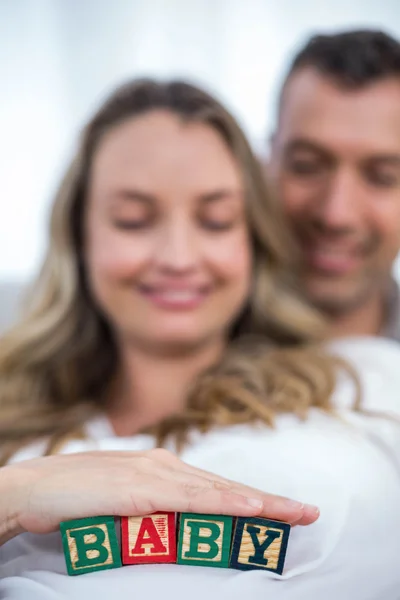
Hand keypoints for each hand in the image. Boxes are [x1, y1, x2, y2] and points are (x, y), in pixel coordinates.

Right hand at [1, 449, 318, 542]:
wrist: (36, 487)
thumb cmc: (78, 496)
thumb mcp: (125, 501)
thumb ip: (153, 508)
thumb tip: (177, 523)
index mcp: (162, 469)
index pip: (217, 487)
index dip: (252, 498)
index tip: (282, 510)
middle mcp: (165, 466)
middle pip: (226, 487)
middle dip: (269, 501)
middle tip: (307, 512)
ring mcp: (153, 475)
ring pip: (216, 492)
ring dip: (257, 503)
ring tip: (292, 514)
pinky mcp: (139, 489)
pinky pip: (190, 500)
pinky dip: (223, 504)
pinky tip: (248, 509)